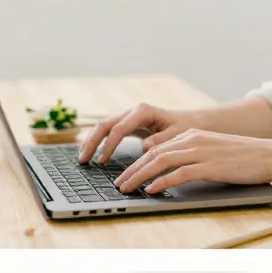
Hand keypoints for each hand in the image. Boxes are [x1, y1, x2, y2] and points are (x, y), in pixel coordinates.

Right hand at [78, 103, 205, 163]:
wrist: (188, 121)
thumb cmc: (183, 128)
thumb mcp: (177, 135)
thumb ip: (161, 141)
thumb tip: (145, 148)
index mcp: (143, 111)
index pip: (118, 129)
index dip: (108, 146)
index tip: (102, 161)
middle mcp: (132, 111)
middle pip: (105, 125)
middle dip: (92, 142)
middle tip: (83, 160)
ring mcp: (128, 116)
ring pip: (102, 126)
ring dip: (90, 141)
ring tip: (82, 158)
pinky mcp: (127, 123)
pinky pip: (107, 131)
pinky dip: (97, 141)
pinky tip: (91, 153)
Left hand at [112, 129, 271, 193]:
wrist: (271, 154)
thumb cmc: (244, 157)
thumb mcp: (212, 151)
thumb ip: (191, 157)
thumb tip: (171, 171)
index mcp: (191, 135)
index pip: (156, 148)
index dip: (137, 162)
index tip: (124, 174)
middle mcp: (192, 140)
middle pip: (153, 153)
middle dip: (132, 169)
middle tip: (118, 183)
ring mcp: (201, 151)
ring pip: (161, 161)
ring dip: (140, 176)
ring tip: (127, 187)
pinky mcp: (210, 165)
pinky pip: (179, 173)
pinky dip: (162, 181)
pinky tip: (151, 190)